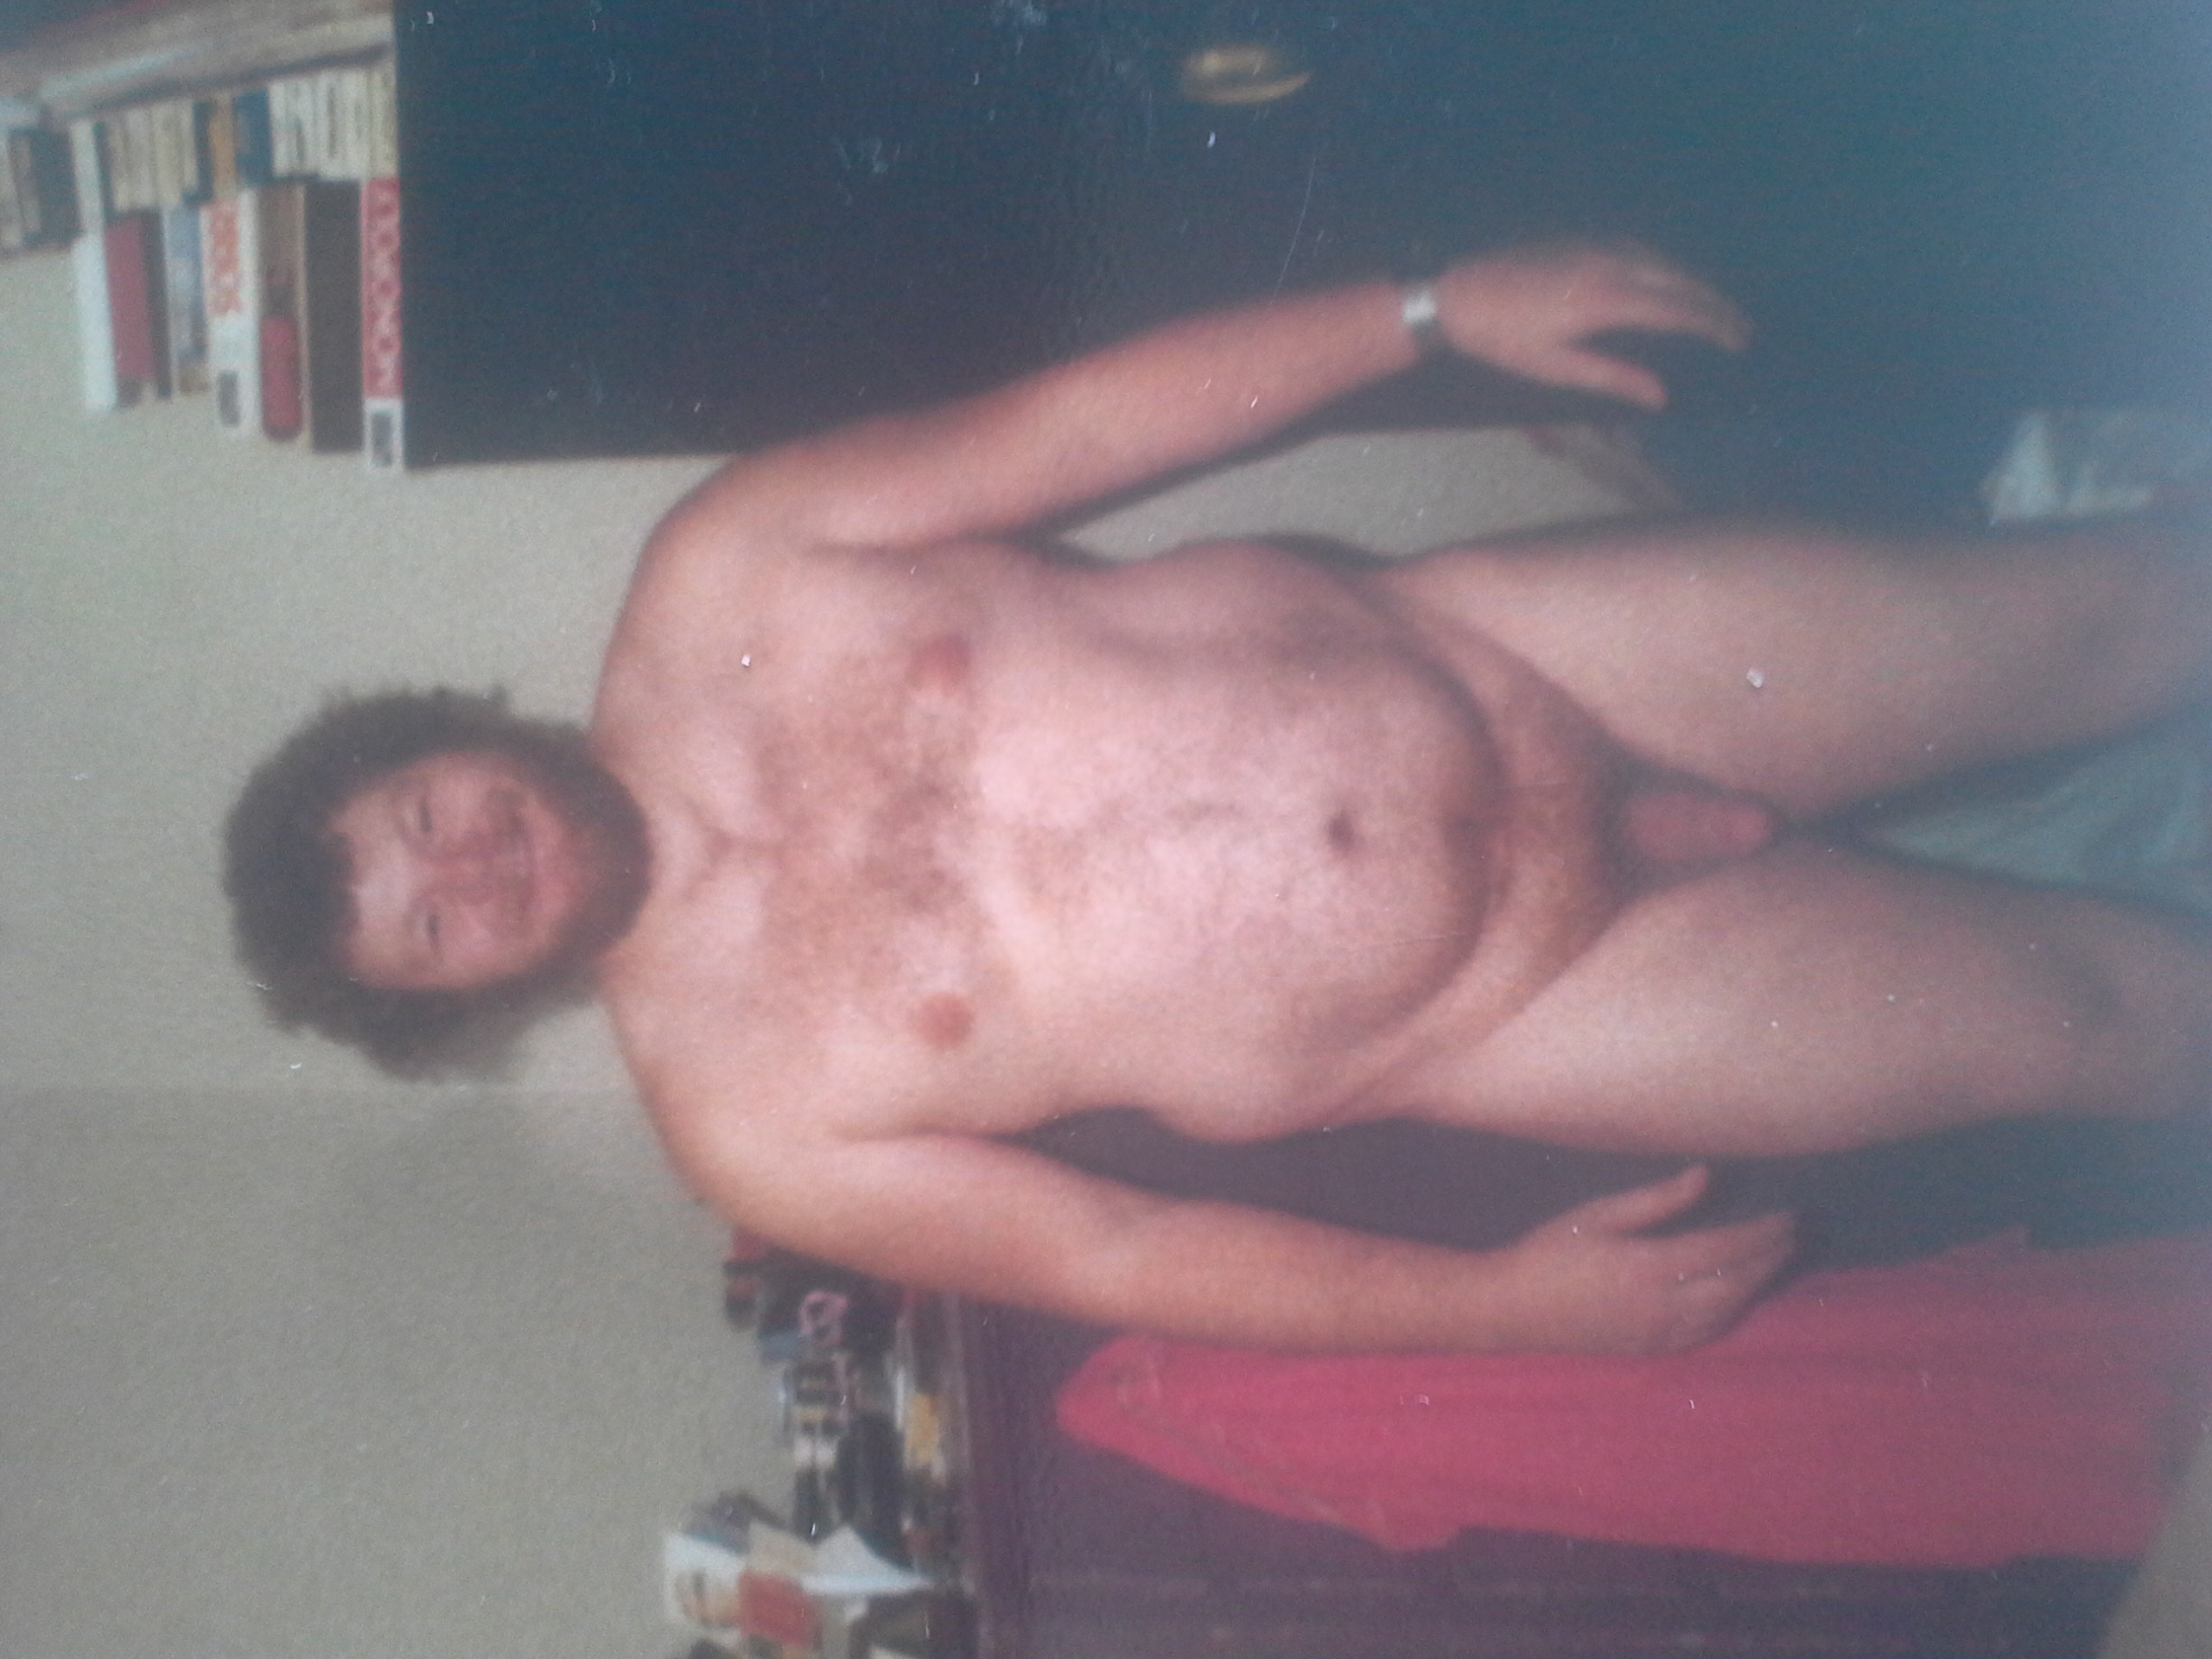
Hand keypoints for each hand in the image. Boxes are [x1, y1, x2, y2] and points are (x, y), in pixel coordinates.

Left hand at [1434, 241, 1750, 408]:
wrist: (1457, 295)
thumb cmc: (1501, 340)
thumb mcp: (1554, 368)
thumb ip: (1611, 378)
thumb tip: (1660, 397)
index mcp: (1605, 299)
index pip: (1676, 311)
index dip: (1712, 326)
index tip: (1737, 341)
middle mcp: (1608, 264)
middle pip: (1678, 280)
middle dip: (1713, 303)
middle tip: (1739, 327)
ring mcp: (1594, 247)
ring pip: (1660, 261)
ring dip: (1691, 283)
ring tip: (1713, 307)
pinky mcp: (1581, 240)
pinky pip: (1637, 250)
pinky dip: (1663, 266)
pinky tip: (1667, 280)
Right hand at [1496, 1165, 1794, 1353]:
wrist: (1515, 1309)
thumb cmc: (1552, 1251)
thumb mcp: (1599, 1214)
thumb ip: (1658, 1199)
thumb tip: (1706, 1177)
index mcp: (1650, 1267)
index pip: (1727, 1249)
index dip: (1763, 1232)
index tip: (1787, 1213)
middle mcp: (1664, 1306)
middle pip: (1738, 1282)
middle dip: (1771, 1257)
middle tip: (1794, 1232)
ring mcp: (1662, 1333)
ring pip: (1729, 1310)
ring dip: (1758, 1283)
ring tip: (1777, 1257)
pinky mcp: (1655, 1347)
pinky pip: (1710, 1329)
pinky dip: (1734, 1307)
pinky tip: (1740, 1290)